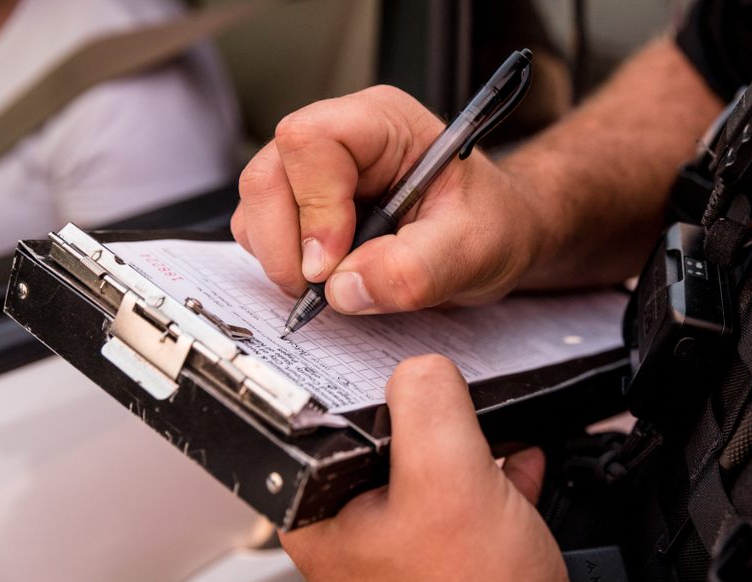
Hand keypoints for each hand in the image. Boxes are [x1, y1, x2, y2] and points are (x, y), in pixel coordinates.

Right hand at [232, 86, 542, 313]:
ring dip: (282, 258)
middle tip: (326, 287)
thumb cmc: (490, 224)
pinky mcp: (304, 204)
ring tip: (335, 283)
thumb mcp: (471, 249)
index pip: (311, 141)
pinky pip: (262, 230)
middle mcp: (342, 137)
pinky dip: (282, 265)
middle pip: (268, 175)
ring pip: (257, 205)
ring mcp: (316, 171)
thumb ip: (414, 269)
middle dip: (286, 243)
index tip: (331, 264)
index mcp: (384, 124)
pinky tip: (328, 278)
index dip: (313, 206)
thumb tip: (344, 288)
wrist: (494, 237)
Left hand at [279, 354, 571, 581]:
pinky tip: (518, 459)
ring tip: (494, 422)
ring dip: (468, 440)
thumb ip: (427, 405)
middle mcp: (353, 531)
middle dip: (431, 412)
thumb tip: (423, 367)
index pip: (326, 418)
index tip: (405, 365)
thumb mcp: (447, 480)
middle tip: (459, 396)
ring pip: (429, 465)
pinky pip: (466, 495)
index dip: (369, 382)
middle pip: (384, 437)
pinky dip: (493, 473)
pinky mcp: (448, 556)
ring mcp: (402, 545)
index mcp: (321, 514)